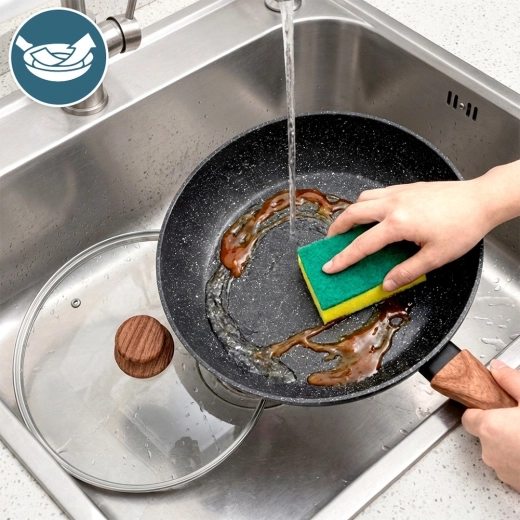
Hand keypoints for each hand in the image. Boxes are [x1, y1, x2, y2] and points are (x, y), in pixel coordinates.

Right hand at [322, 160, 519, 290]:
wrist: (481, 200)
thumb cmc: (463, 226)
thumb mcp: (435, 257)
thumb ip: (407, 271)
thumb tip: (387, 283)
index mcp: (398, 224)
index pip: (362, 244)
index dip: (343, 258)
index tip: (330, 266)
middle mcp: (394, 205)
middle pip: (353, 213)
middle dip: (337, 228)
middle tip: (332, 242)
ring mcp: (400, 193)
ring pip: (363, 198)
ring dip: (352, 213)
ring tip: (349, 226)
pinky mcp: (407, 187)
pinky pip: (378, 193)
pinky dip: (368, 203)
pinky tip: (375, 213)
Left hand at [461, 360, 519, 491]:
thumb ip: (510, 381)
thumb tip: (497, 369)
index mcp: (490, 428)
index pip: (469, 416)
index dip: (480, 409)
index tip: (492, 405)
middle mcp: (491, 452)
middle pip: (485, 433)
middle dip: (499, 425)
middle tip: (518, 418)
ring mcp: (504, 472)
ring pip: (499, 451)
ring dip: (510, 443)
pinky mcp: (516, 484)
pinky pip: (512, 466)